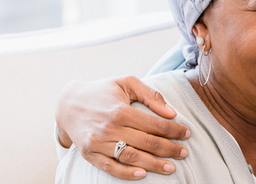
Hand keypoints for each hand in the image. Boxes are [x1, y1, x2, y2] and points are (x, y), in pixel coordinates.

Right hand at [55, 76, 191, 179]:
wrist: (68, 104)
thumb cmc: (102, 91)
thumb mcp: (125, 82)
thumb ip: (150, 94)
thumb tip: (171, 112)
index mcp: (120, 110)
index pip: (155, 124)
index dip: (174, 130)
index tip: (187, 133)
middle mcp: (109, 128)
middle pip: (147, 143)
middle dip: (170, 149)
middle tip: (184, 153)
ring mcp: (98, 143)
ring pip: (132, 158)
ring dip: (154, 165)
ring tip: (171, 168)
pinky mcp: (89, 154)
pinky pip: (111, 167)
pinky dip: (127, 173)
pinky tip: (143, 174)